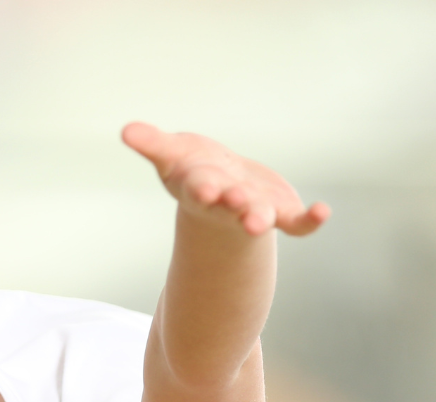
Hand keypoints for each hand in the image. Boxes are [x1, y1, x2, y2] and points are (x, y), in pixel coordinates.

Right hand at [122, 123, 329, 237]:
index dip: (204, 189)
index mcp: (200, 188)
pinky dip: (310, 222)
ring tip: (264, 222)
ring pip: (257, 218)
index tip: (206, 189)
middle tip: (244, 209)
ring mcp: (252, 212)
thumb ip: (152, 144)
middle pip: (229, 208)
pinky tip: (323, 212)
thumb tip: (125, 130)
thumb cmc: (195, 170)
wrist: (222, 195)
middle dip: (237, 207)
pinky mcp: (279, 214)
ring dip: (261, 219)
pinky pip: (296, 224)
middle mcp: (225, 205)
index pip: (200, 189)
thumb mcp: (173, 156)